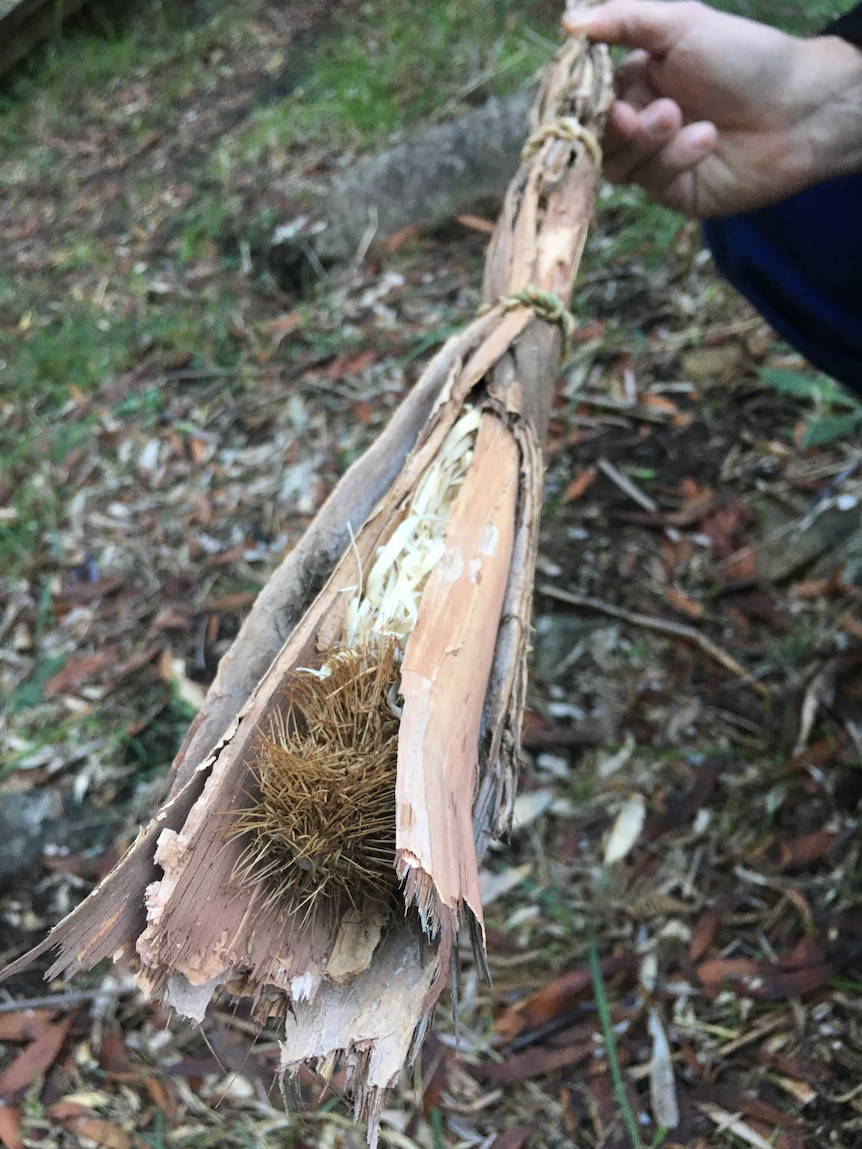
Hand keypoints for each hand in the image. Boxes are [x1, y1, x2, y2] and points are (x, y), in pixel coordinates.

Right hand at [564, 0, 861, 216]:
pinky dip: (675, 159)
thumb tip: (569, 24)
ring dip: (646, 142)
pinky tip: (707, 139)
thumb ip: (624, 19)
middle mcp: (642, 123)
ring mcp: (657, 161)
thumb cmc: (745, 58)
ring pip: (618, 167)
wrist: (799, 107)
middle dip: (617, 127)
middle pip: (596, 140)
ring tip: (680, 118)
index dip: (584, 104)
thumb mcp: (681, 24)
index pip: (589, 100)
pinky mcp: (676, 191)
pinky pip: (653, 183)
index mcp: (637, 81)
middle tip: (641, 113)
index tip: (592, 99)